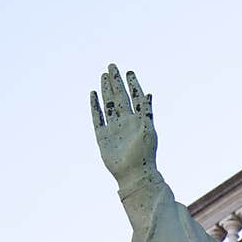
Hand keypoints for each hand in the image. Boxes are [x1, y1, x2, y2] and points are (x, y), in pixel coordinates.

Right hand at [90, 64, 157, 190]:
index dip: (132, 85)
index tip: (129, 71)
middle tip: (112, 66)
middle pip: (119, 97)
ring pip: (108, 105)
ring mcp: (114, 129)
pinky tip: (93, 94)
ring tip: (104, 75)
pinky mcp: (103, 137)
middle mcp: (126, 122)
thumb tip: (148, 93)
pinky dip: (95, 106)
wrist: (134, 175)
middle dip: (116, 82)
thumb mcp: (148, 130)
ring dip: (106, 90)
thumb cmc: (145, 155)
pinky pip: (97, 118)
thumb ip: (146, 111)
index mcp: (139, 121)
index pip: (135, 98)